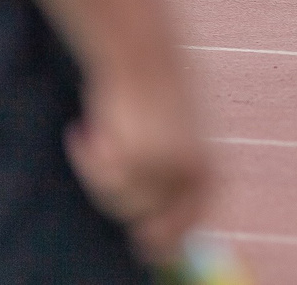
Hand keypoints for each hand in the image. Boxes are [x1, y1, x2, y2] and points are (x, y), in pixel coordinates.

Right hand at [66, 68, 210, 263]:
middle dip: (123, 206)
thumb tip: (147, 229)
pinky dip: (86, 157)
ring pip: (118, 201)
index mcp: (210, 167)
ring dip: (100, 174)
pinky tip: (86, 128)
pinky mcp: (134, 157)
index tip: (143, 244)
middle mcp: (190, 173)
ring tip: (100, 134)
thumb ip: (169, 176)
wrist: (144, 52)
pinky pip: (98, 176)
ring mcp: (162, 168)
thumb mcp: (176, 134)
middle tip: (106, 177)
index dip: (167, 238)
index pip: (189, 224)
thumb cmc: (159, 90)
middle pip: (148, 224)